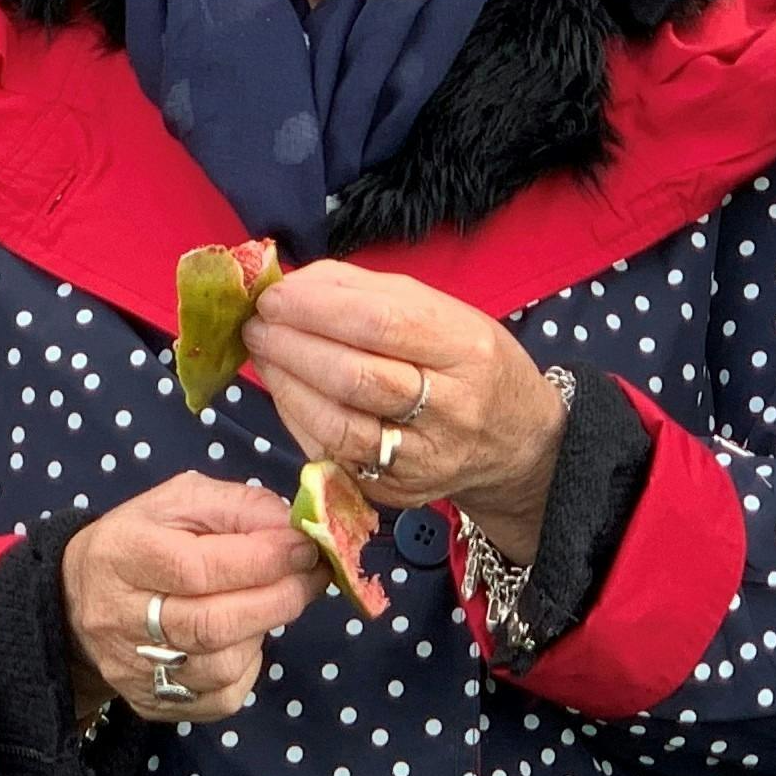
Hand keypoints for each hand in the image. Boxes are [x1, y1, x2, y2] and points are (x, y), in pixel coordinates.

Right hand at [60, 471, 324, 725]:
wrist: (81, 597)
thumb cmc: (145, 539)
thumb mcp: (182, 501)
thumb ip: (240, 506)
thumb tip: (295, 529)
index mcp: (122, 554)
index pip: (195, 568)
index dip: (260, 560)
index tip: (303, 548)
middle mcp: (118, 617)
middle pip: (208, 625)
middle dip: (277, 600)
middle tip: (311, 578)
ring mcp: (132, 669)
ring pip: (220, 667)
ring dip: (263, 633)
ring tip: (274, 604)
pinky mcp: (150, 702)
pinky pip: (221, 699)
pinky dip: (249, 669)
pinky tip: (245, 639)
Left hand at [245, 263, 568, 563]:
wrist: (518, 444)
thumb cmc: (470, 363)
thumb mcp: (442, 311)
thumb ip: (366, 292)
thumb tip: (293, 283)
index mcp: (465, 350)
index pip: (381, 324)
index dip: (316, 308)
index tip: (275, 295)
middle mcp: (451, 409)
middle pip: (354, 378)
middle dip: (291, 345)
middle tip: (257, 323)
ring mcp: (423, 459)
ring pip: (338, 425)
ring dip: (284, 384)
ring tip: (263, 353)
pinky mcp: (396, 491)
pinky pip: (332, 455)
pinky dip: (297, 418)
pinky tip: (285, 390)